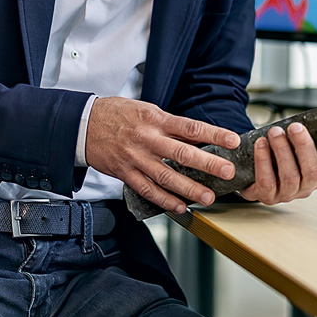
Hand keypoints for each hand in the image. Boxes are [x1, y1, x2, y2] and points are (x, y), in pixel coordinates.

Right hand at [85, 97, 240, 214]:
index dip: (214, 134)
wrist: (84, 124)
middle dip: (207, 164)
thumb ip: (171, 125)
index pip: (191, 127)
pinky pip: (147, 189)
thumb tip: (199, 136)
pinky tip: (180, 206)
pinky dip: (164, 200)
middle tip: (227, 173)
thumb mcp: (147, 110)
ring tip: (207, 197)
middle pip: (182, 153)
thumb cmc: (118, 114)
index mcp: (155, 119)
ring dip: (189, 189)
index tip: (233, 141)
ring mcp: (135, 158)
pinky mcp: (125, 173)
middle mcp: (147, 139)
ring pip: (166, 176)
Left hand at [239, 123, 316, 205]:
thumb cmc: (281, 158)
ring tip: (275, 132)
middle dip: (304, 146)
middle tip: (295, 127)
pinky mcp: (268, 196)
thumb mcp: (297, 148)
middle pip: (313, 171)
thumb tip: (305, 120)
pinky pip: (267, 181)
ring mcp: (289, 194)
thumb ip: (304, 138)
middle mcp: (308, 186)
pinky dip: (263, 161)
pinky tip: (260, 145)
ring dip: (282, 150)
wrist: (256, 176)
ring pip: (290, 176)